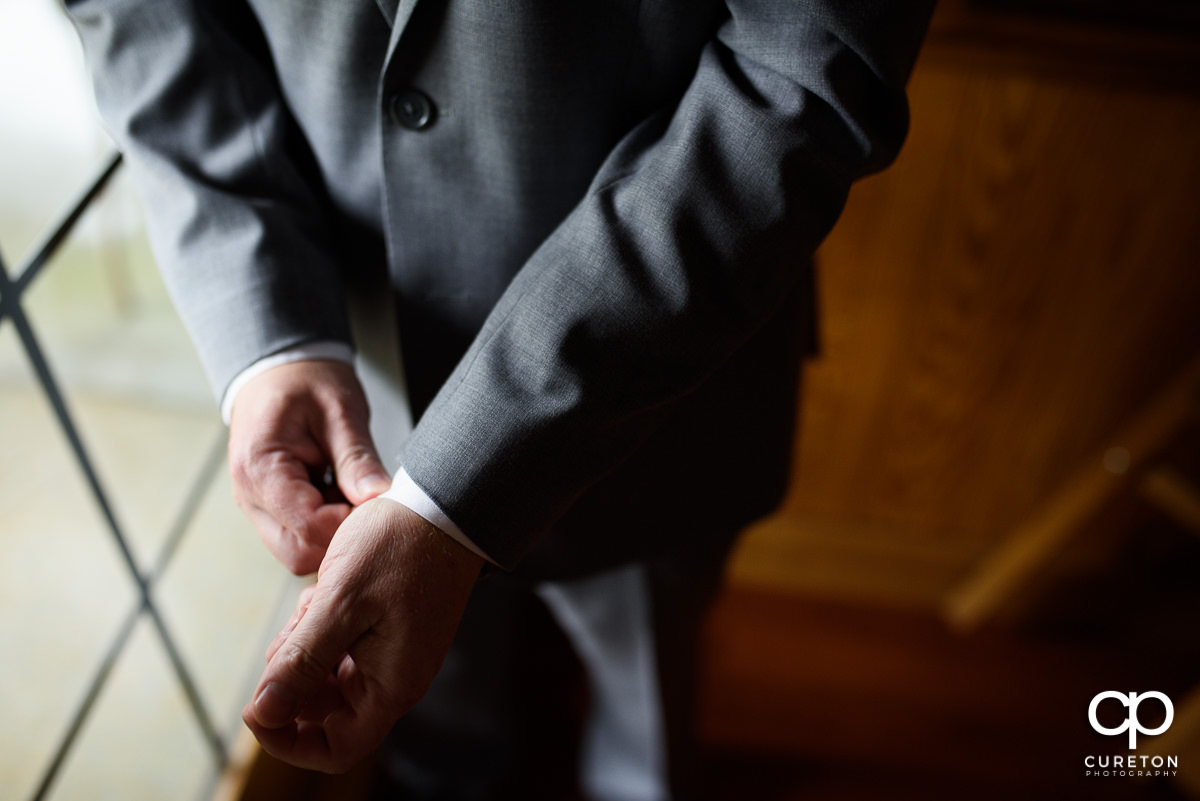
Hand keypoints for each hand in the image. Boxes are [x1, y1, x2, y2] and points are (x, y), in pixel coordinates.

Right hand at [228, 360, 391, 574]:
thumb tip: (378, 497)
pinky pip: (296, 537)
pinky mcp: (268, 509)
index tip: (377, 505)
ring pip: (296, 552)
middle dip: (340, 538)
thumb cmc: (307, 383)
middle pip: (297, 552)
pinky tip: (339, 496)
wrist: (280, 370)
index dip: (348, 524)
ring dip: (331, 535)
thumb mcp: (340, 412)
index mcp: (260, 468)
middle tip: (367, 504)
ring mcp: (255, 506)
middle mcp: (249, 496)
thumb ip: (356, 458)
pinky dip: (323, 528)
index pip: (308, 526)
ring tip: (351, 494)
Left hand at [242, 498, 482, 771]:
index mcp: (391, 684)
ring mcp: (393, 654)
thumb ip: (301, 661)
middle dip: (294, 678)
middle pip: (327, 712)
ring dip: (306, 646)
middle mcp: (395, 678)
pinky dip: (323, 626)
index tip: (258, 709)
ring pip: (329, 676)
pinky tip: (326, 590)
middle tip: (295, 626)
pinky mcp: (389, 631)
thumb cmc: (400, 548)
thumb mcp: (340, 601)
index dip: (287, 741)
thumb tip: (264, 713)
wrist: (445, 506)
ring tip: (316, 599)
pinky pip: (343, 648)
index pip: (335, 749)